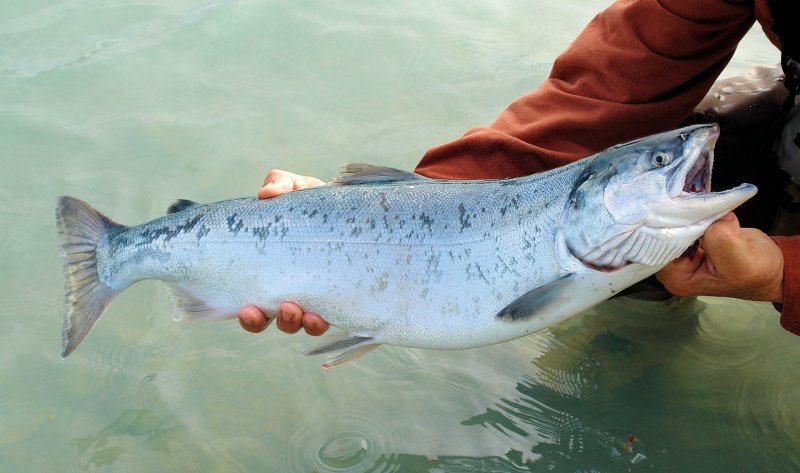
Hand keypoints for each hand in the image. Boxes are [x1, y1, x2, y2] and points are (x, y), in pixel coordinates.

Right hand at [238, 169, 329, 334]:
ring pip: (304, 323)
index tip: (248, 309)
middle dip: (280, 321)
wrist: (352, 206)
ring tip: (305, 314)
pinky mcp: (342, 293)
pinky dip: (325, 319)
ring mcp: (318, 294)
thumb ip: (279, 184)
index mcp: (273, 273)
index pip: (255, 304)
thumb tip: (265, 193)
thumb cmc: (315, 201)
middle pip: (279, 320)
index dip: (250, 315)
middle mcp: (292, 290)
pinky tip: (324, 315)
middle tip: (285, 309)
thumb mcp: (295, 188)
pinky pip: (333, 316)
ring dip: (302, 323)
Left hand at [656, 212, 783, 301]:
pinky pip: (686, 220)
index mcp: (677, 278)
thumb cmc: (756, 271)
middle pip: (662, 236)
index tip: (678, 210)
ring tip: (700, 204)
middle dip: (677, 218)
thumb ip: (719, 239)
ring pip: (673, 225)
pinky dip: (696, 212)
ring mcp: (682, 252)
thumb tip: (709, 216)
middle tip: (688, 202)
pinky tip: (706, 208)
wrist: (771, 266)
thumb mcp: (739, 258)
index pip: (658, 248)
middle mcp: (674, 267)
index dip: (667, 228)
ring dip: (688, 213)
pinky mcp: (692, 237)